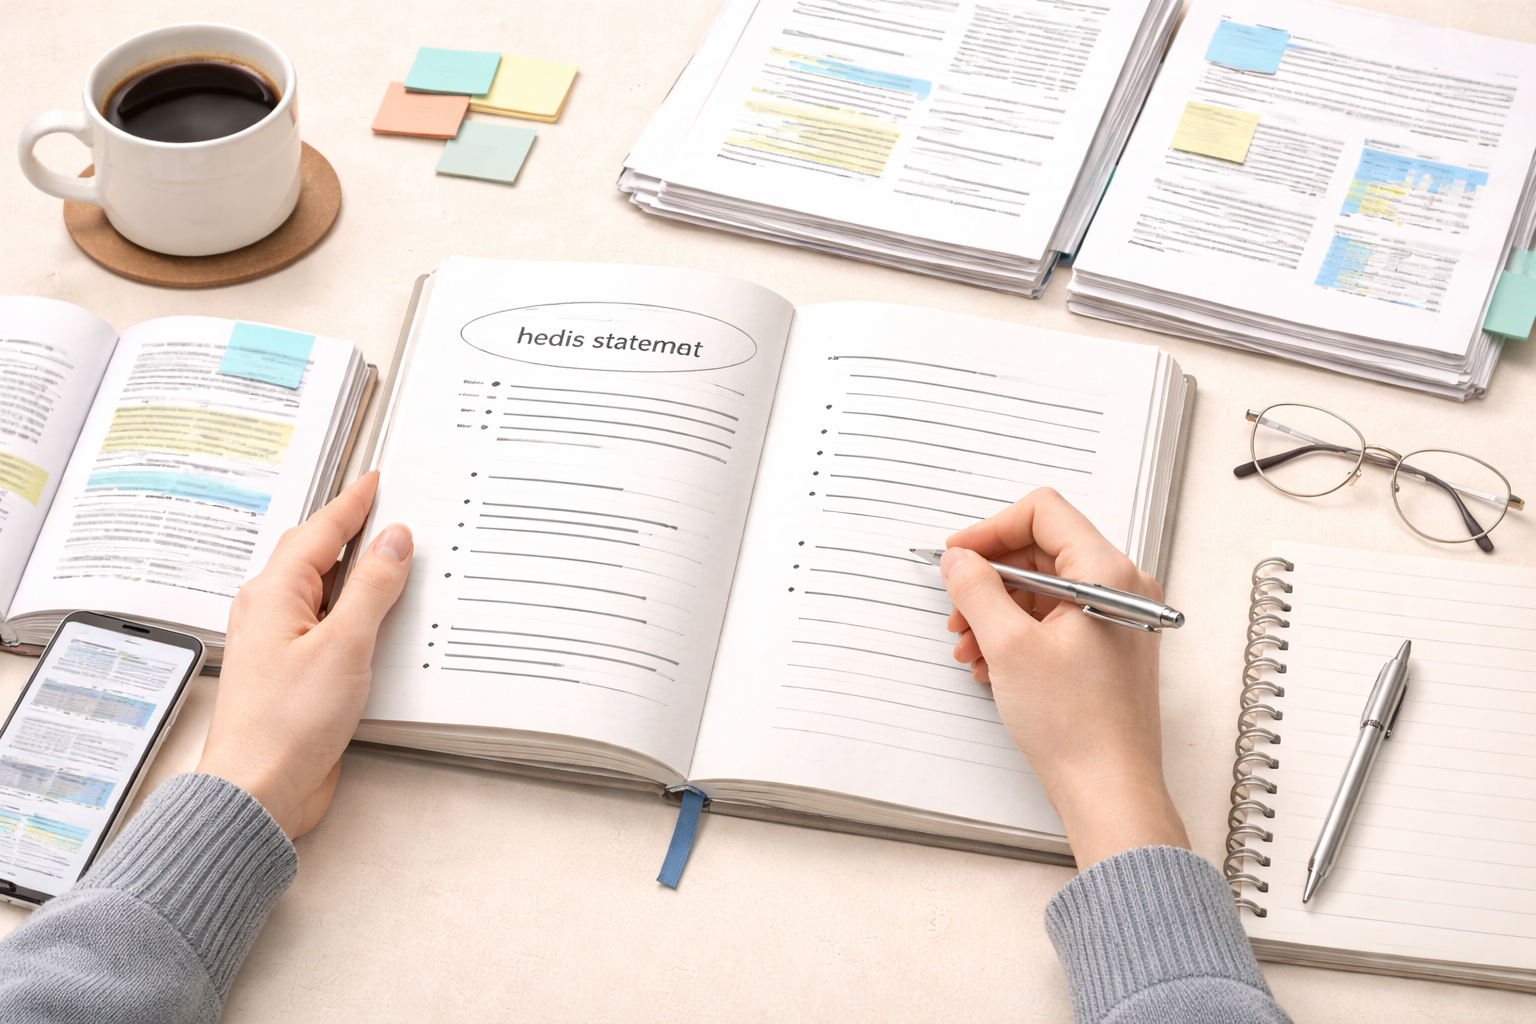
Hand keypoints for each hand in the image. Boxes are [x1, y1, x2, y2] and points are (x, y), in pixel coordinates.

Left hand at [197, 472, 412, 837]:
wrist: (258, 789)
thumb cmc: (287, 725)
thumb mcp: (344, 645)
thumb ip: (372, 588)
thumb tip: (393, 541)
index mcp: (275, 594)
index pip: (320, 530)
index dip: (353, 504)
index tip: (376, 482)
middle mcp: (270, 611)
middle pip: (314, 554)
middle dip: (350, 530)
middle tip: (387, 510)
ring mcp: (278, 642)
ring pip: (320, 589)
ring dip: (354, 571)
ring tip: (391, 556)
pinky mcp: (291, 672)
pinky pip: (324, 623)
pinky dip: (353, 609)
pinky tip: (375, 618)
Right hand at [940, 488, 1188, 868]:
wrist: (1108, 790)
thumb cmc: (1077, 725)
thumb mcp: (1008, 646)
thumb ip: (976, 589)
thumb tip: (958, 561)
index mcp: (1107, 573)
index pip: (1043, 512)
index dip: (991, 529)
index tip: (958, 555)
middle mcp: (1119, 588)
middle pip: (1040, 551)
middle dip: (989, 579)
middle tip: (957, 609)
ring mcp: (1114, 619)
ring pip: (1041, 590)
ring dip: (996, 612)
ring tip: (968, 647)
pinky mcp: (1104, 648)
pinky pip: (1052, 621)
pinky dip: (1015, 635)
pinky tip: (989, 666)